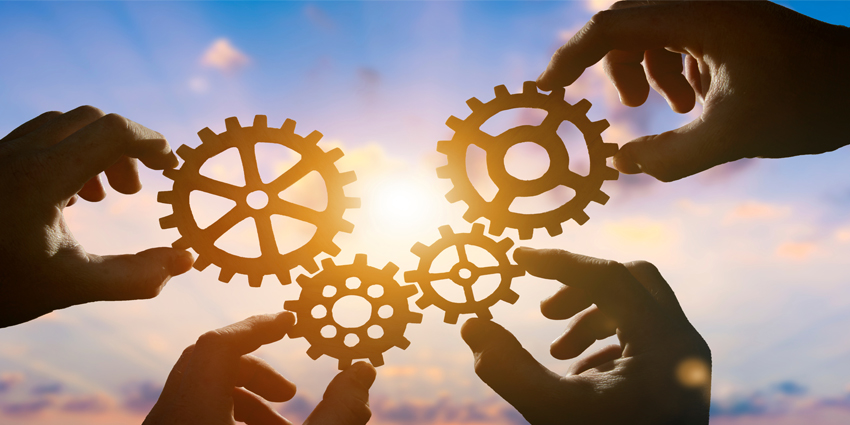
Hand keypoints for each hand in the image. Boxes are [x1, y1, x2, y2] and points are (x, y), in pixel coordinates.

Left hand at [0, 106, 193, 327]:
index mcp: (42, 176)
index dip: (151, 142)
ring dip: (93, 150)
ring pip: (60, 126)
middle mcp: (18, 154)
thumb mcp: (68, 287)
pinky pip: (34, 139)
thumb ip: (134, 277)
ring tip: (101, 197)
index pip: (112, 131)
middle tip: (133, 192)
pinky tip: (63, 199)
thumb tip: (185, 262)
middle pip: (90, 120)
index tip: (170, 167)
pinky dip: (64, 156)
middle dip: (124, 148)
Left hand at [144, 312, 375, 424]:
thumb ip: (335, 413)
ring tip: (283, 424)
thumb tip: (363, 370)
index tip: (291, 322)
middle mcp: (167, 422)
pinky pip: (189, 413)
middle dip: (255, 367)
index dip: (258, 325)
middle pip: (205, 364)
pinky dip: (225, 413)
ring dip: (244, 396)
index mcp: (193, 414)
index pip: (218, 345)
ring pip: (197, 391)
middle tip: (289, 390)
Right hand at [461, 247, 710, 424]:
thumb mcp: (553, 412)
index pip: (607, 276)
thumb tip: (471, 325)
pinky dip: (605, 344)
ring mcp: (686, 362)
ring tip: (558, 355)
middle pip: (631, 280)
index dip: (557, 262)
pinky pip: (643, 338)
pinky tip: (580, 377)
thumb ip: (508, 368)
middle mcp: (684, 343)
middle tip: (544, 312)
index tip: (518, 258)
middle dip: (581, 289)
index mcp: (665, 341)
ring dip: (590, 321)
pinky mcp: (678, 379)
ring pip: (637, 309)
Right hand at [538, 0, 849, 180]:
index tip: (546, 90)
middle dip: (617, 68)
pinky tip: (698, 100)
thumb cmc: (807, 102)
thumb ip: (668, 157)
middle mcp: (702, 4)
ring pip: (651, 33)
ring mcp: (716, 11)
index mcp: (698, 15)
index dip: (570, 58)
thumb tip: (621, 164)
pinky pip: (678, 39)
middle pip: (626, 25)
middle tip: (629, 109)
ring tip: (675, 109)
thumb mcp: (731, 136)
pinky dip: (674, 70)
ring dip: (649, 72)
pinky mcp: (728, 24)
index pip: (611, 27)